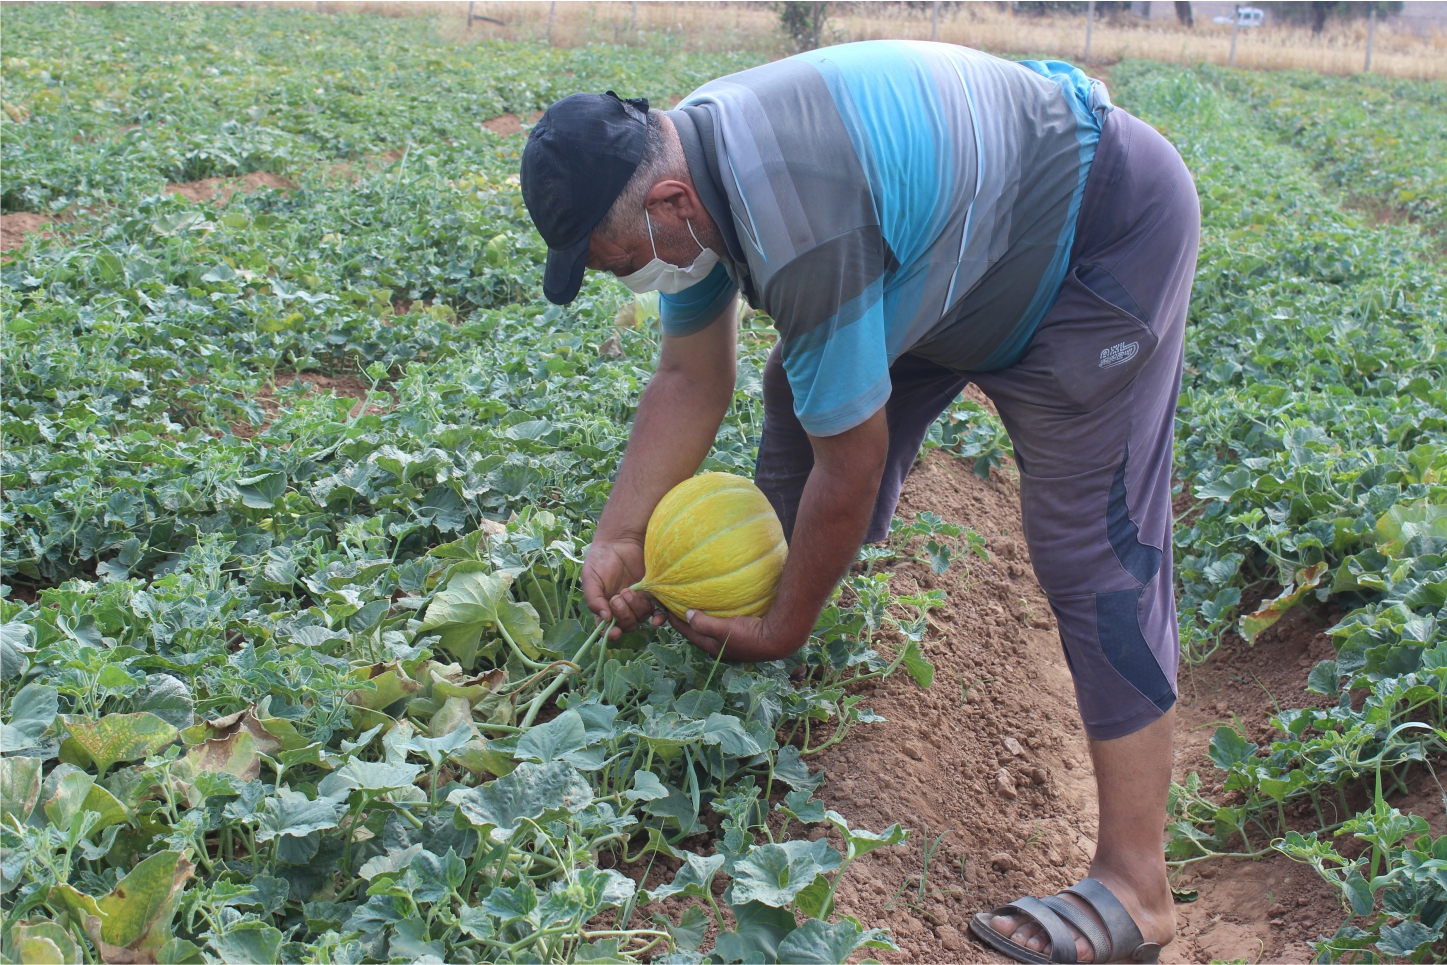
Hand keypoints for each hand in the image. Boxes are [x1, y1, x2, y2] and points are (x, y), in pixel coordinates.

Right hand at [581, 536, 666, 640]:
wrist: (620, 539)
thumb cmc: (601, 558)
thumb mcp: (590, 578)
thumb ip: (593, 599)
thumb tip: (604, 619)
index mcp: (606, 606)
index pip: (608, 628)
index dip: (611, 633)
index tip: (614, 632)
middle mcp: (623, 607)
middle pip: (627, 624)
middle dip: (623, 615)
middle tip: (618, 596)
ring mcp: (638, 601)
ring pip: (641, 617)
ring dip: (635, 608)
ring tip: (628, 590)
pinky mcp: (652, 593)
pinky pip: (658, 610)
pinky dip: (658, 617)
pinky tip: (657, 618)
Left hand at [667, 610, 796, 662]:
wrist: (779, 638)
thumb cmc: (750, 636)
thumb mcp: (724, 630)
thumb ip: (704, 624)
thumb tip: (687, 614)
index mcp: (712, 647)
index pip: (687, 632)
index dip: (675, 620)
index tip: (665, 606)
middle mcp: (719, 645)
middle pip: (696, 630)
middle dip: (686, 619)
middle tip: (676, 603)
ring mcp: (730, 640)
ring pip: (709, 626)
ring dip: (701, 616)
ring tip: (694, 602)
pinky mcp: (741, 632)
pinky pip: (722, 621)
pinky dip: (715, 614)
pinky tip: (718, 604)